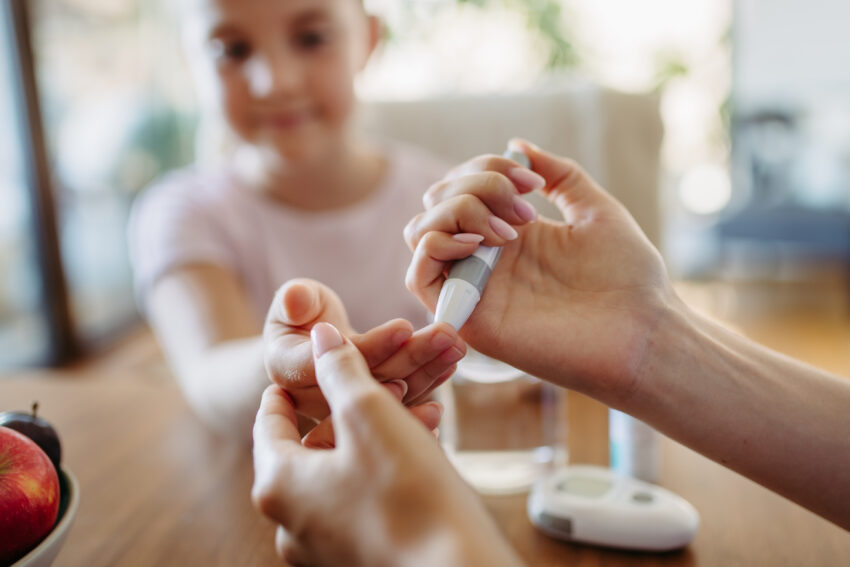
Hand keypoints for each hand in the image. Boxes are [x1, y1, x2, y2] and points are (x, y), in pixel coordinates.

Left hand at [252, 323, 521, 566]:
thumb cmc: (409, 493)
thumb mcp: (371, 414)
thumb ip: (340, 369)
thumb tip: (319, 336)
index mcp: (279, 484)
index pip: (268, 422)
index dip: (287, 389)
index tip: (301, 372)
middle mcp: (289, 524)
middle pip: (310, 449)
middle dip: (348, 412)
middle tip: (378, 386)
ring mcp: (322, 550)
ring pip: (342, 475)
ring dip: (373, 440)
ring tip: (415, 414)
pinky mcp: (356, 562)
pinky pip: (360, 505)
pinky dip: (382, 475)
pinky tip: (422, 454)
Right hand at [264, 279, 465, 444]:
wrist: (312, 343)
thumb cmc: (302, 315)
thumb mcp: (294, 301)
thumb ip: (295, 299)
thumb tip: (296, 299)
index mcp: (290, 372)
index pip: (333, 363)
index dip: (371, 347)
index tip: (404, 327)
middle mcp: (317, 400)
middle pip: (369, 381)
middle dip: (412, 356)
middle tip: (446, 334)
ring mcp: (346, 413)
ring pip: (392, 393)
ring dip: (429, 370)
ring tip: (456, 345)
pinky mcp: (371, 417)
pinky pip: (404, 403)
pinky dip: (430, 384)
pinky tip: (452, 367)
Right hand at [404, 140, 673, 402]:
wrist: (643, 332)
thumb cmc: (629, 278)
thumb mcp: (595, 209)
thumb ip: (558, 174)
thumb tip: (516, 145)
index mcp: (512, 233)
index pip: (464, 186)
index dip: (487, 168)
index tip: (532, 182)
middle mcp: (487, 258)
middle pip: (437, 202)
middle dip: (474, 184)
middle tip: (523, 207)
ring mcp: (475, 287)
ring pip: (421, 232)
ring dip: (455, 211)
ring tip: (507, 229)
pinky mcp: (469, 318)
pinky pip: (418, 276)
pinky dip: (436, 245)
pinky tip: (479, 243)